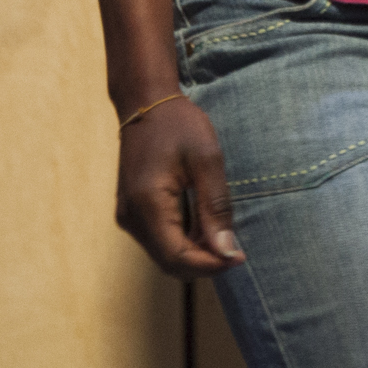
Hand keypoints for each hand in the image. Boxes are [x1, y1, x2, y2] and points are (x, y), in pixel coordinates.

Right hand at [113, 96, 245, 278]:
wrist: (146, 102)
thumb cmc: (179, 125)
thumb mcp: (207, 161)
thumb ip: (216, 208)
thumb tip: (227, 251)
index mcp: (147, 204)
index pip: (177, 256)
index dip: (210, 265)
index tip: (240, 257)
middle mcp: (131, 217)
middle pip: (169, 262)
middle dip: (204, 263)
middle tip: (235, 249)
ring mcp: (127, 216)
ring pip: (163, 255)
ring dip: (194, 254)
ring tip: (222, 235)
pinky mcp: (131, 212)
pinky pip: (158, 240)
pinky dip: (182, 242)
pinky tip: (204, 226)